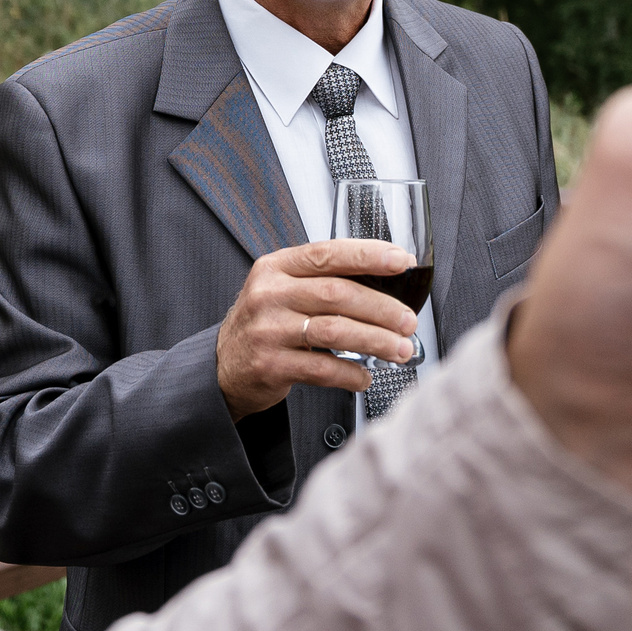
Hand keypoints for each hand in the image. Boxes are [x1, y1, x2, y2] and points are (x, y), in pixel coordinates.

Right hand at [215, 238, 421, 419]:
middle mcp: (269, 294)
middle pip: (336, 294)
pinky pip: (322, 370)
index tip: (401, 262)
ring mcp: (267, 330)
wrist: (223, 366)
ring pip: (334, 331)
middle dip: (381, 308)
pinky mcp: (270, 365)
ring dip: (375, 341)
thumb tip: (386, 282)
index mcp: (276, 267)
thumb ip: (321, 281)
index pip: (327, 254)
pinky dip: (351, 375)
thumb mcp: (282, 289)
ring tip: (400, 349)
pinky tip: (365, 377)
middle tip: (408, 321)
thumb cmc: (266, 324)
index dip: (367, 256)